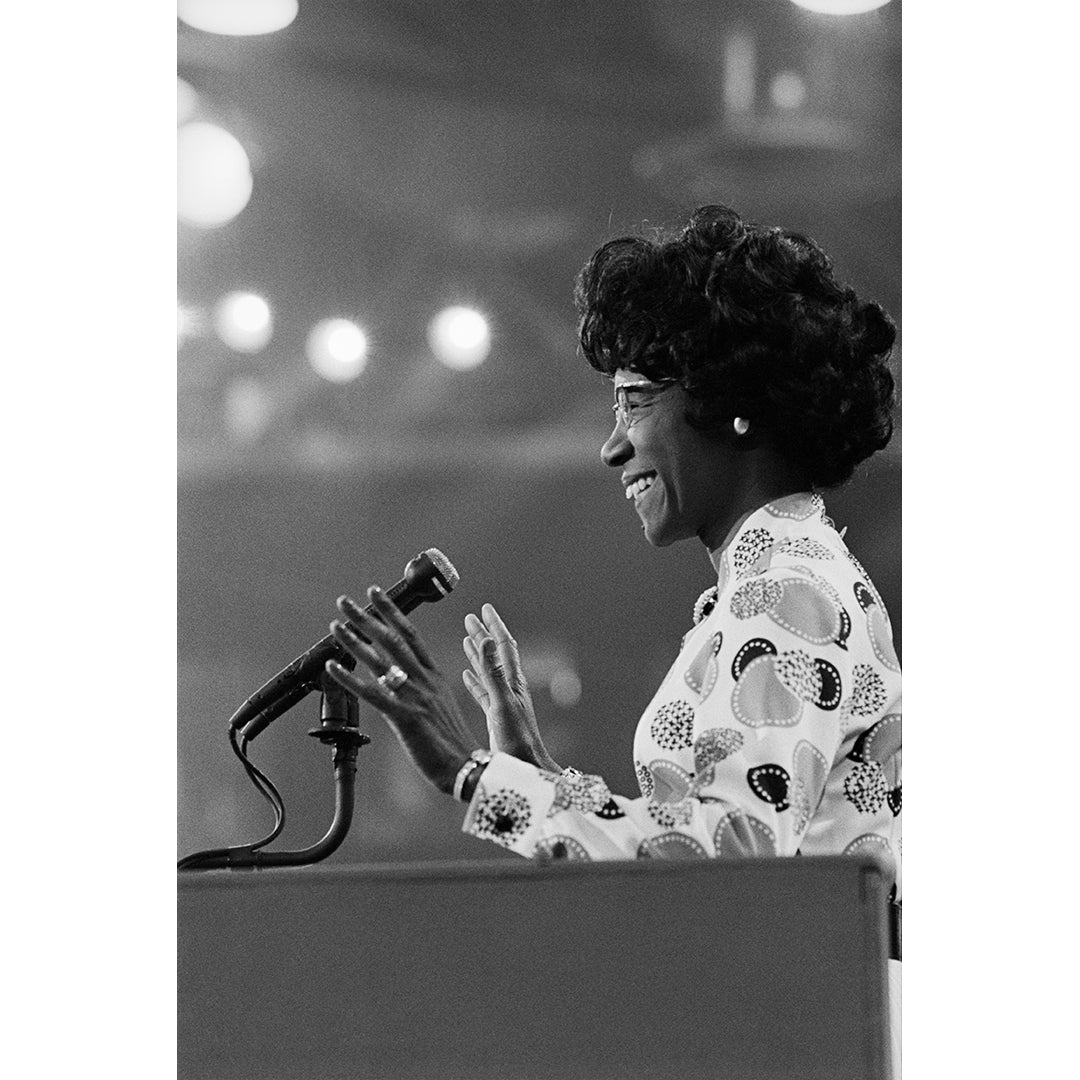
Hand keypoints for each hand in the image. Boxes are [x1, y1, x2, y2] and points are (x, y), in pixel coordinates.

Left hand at [324, 586, 479, 795]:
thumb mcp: (441, 705)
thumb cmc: (452, 741)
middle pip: (392, 639)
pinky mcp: (405, 717)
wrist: (467, 767)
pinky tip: (333, 667)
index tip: (375, 594)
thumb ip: (422, 688)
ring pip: (380, 661)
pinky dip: (351, 679)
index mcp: (434, 676)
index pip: (410, 634)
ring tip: (335, 626)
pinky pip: (373, 694)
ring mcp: (415, 697)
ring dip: (355, 641)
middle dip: (367, 617)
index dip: (391, 612)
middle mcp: (424, 681)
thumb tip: (400, 677)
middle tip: (346, 601)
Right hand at [462, 603, 559, 772]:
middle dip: (483, 634)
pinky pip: (484, 691)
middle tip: (471, 619)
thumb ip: (493, 672)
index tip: (485, 609)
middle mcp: (509, 688)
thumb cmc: (517, 740)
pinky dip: (475, 679)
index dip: (494, 626)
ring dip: (478, 653)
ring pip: (488, 670)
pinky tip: (467, 676)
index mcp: (512, 682)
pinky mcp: (496, 715)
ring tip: (467, 639)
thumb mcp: (502, 703)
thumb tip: (490, 641)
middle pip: (495, 654)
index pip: (503, 645)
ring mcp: (503, 701)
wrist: (525, 767)